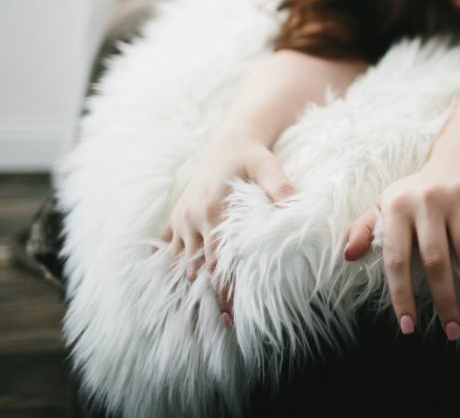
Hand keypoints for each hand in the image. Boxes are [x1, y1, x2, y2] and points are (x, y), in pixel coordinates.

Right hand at [150, 123, 296, 325]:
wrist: (232, 137)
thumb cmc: (253, 155)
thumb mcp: (268, 167)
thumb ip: (280, 188)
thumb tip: (294, 210)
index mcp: (213, 211)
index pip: (216, 260)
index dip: (221, 288)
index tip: (229, 313)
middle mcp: (193, 218)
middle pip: (196, 267)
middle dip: (206, 294)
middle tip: (219, 322)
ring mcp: (182, 216)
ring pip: (178, 260)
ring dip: (186, 284)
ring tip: (194, 314)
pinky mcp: (178, 213)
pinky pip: (165, 244)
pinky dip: (167, 263)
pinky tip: (171, 286)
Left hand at [343, 157, 459, 339]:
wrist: (459, 159)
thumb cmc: (416, 195)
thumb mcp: (385, 206)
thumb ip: (364, 230)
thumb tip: (348, 256)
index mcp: (397, 206)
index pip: (397, 259)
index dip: (402, 296)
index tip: (409, 327)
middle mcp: (427, 199)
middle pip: (435, 260)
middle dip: (444, 300)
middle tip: (452, 331)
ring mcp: (459, 196)